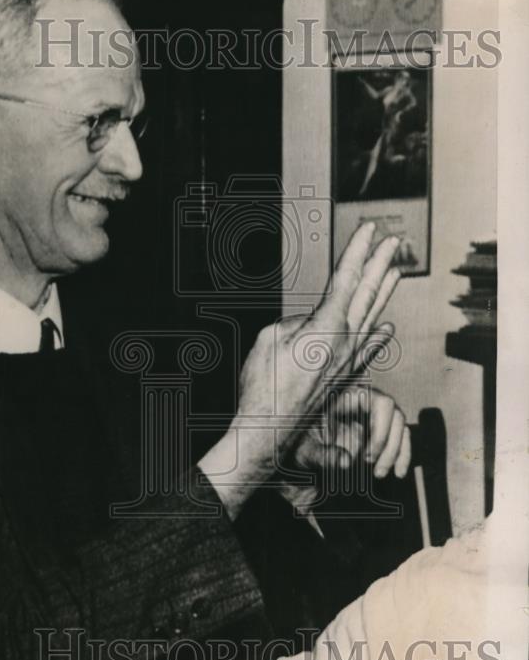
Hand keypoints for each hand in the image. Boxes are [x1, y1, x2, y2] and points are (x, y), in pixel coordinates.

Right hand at [199, 222, 400, 518]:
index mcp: (326, 326)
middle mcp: (345, 342)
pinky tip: (387, 327)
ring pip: (371, 317)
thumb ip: (295, 323)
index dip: (358, 251)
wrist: (270, 430)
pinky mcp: (344, 378)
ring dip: (383, 292)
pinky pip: (368, 349)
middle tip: (393, 242)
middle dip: (379, 263)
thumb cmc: (263, 387)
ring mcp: (348, 361)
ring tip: (396, 271)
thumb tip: (311, 324)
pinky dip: (378, 334)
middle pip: (367, 294)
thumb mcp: (269, 339)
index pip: (347, 279)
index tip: (369, 229)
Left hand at [281, 385, 411, 514]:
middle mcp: (365, 401)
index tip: (367, 456)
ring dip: (396, 453)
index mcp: (346, 396)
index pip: (380, 401)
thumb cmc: (300, 444)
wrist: (300, 451)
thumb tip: (346, 462)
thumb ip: (322, 454)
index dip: (381, 428)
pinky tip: (399, 473)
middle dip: (388, 444)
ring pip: (400, 427)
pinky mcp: (381, 429)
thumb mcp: (305, 450)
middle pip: (394, 415)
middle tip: (373, 470)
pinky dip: (402, 455)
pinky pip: (401, 438)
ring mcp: (375, 414)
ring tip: (380, 474)